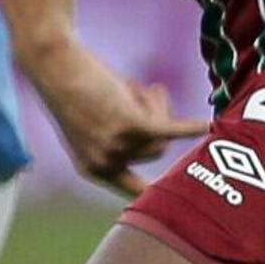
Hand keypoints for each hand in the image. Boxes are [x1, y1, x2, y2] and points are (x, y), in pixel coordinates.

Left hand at [22, 42, 209, 197]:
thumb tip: (161, 143)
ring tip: (141, 87)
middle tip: (147, 93)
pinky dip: (192, 127)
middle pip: (157, 152)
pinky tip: (210, 125)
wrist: (54, 64)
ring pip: (162, 136)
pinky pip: (171, 129)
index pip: (133, 191)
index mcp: (93, 169)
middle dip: (157, 121)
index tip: (179, 199)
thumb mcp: (90, 124)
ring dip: (157, 107)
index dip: (157, 193)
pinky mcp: (131, 124)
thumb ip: (118, 141)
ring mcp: (118, 145)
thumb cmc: (71, 88)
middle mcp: (106, 163)